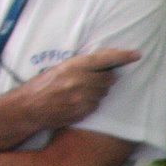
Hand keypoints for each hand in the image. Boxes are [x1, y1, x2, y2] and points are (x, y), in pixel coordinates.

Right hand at [3, 48, 139, 131]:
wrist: (29, 107)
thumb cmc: (41, 85)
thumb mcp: (58, 69)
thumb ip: (80, 68)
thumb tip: (105, 67)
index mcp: (74, 66)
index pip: (104, 59)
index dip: (122, 56)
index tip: (136, 54)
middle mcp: (81, 81)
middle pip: (109, 78)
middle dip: (105, 78)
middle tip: (91, 79)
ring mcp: (83, 97)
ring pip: (103, 92)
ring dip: (97, 91)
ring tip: (79, 91)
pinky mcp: (83, 111)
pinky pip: (96, 105)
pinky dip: (91, 102)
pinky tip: (77, 101)